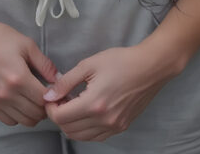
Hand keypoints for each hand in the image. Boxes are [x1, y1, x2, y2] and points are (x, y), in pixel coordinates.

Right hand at [0, 17, 58, 126]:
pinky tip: (18, 101)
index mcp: (19, 78)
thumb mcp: (26, 44)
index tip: (54, 90)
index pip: (44, 100)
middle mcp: (7, 95)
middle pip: (35, 114)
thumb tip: (58, 79)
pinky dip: (17, 115)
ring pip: (23, 121)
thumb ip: (45, 64)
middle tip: (45, 94)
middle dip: (44, 106)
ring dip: (32, 113)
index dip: (53, 96)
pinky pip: (7, 120)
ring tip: (32, 98)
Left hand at [43, 45, 167, 141]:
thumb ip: (66, 81)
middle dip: (58, 115)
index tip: (51, 95)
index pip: (61, 117)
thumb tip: (49, 94)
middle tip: (61, 98)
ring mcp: (113, 127)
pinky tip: (86, 111)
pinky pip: (95, 137)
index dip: (50, 107)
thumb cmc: (121, 61)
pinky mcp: (120, 128)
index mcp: (94, 103)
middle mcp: (104, 120)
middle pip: (68, 129)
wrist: (150, 67)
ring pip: (80, 137)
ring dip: (71, 123)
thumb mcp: (90, 64)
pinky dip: (85, 129)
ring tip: (73, 104)